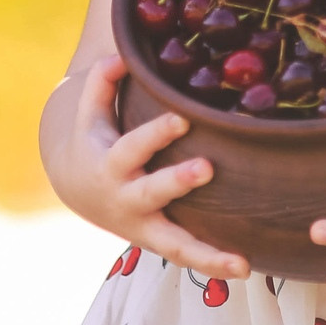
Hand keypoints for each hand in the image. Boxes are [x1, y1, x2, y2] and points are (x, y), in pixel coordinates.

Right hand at [60, 55, 248, 277]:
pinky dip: (213, 265)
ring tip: (240, 261)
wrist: (79, 190)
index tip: (183, 117)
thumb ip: (102, 83)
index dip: (155, 134)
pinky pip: (186, 258)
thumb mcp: (90, 113)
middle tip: (207, 167)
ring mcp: (143, 226)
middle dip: (176, 182)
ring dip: (205, 253)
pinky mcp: (160, 242)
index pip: (132, 147)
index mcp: (110, 165)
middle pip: (151, 193)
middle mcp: (126, 199)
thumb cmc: (96, 140)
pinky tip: (246, 269)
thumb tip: (120, 55)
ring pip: (173, 245)